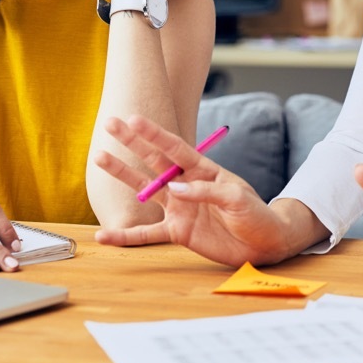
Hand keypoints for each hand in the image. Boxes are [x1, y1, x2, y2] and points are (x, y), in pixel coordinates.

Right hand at [93, 115, 295, 265]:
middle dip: (131, 142)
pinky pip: (147, 234)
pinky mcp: (177, 232)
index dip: (154, 134)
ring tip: (99, 157)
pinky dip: (126, 236)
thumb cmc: (255, 214)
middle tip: (109, 123)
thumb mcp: (237, 198)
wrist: (263, 243)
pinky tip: (105, 235)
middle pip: (153, 160)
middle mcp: (186, 184)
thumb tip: (174, 190)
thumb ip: (206, 191)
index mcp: (203, 170)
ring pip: (144, 189)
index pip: (175, 148)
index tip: (134, 118)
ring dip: (122, 174)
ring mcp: (179, 208)